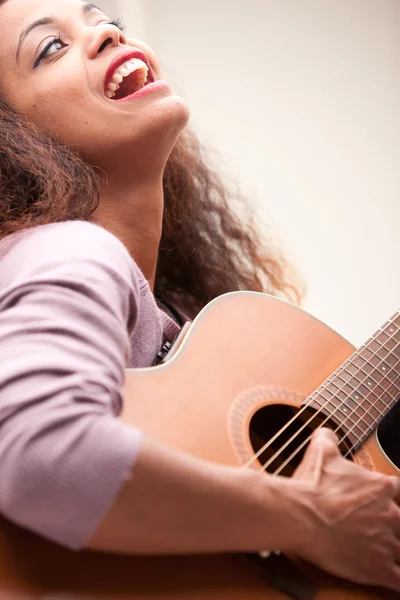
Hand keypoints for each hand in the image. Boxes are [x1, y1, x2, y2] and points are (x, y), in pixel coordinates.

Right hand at [291, 427, 399, 591]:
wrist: (300, 515)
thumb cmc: (311, 486)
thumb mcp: (321, 452)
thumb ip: (329, 439)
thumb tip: (327, 433)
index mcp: (381, 487)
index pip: (399, 488)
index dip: (393, 493)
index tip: (388, 496)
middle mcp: (390, 514)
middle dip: (394, 524)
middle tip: (385, 526)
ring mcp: (386, 543)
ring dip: (396, 550)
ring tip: (388, 552)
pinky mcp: (377, 569)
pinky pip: (399, 581)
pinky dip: (398, 580)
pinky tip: (395, 580)